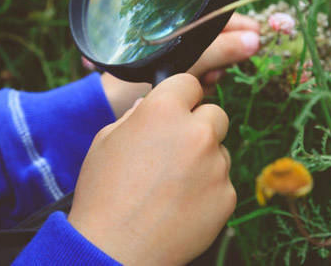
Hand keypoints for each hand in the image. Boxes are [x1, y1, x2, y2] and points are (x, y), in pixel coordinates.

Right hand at [69, 74, 235, 264]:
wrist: (113, 249)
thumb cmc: (103, 193)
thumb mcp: (106, 140)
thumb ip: (135, 116)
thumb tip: (151, 105)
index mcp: (163, 111)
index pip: (190, 83)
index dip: (181, 96)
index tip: (177, 109)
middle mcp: (196, 133)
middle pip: (216, 114)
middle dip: (199, 126)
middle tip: (176, 149)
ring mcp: (215, 166)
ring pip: (220, 150)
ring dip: (204, 160)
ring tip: (171, 185)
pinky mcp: (227, 197)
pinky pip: (222, 183)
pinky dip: (207, 190)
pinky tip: (180, 204)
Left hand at [101, 13, 259, 117]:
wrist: (112, 105)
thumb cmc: (140, 76)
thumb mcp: (185, 60)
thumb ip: (219, 49)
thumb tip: (255, 40)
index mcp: (176, 21)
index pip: (218, 15)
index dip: (239, 25)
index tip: (257, 36)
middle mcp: (179, 35)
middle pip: (219, 38)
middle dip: (224, 54)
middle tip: (219, 68)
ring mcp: (179, 53)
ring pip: (214, 58)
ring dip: (215, 70)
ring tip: (205, 81)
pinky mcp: (178, 72)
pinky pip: (204, 73)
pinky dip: (206, 81)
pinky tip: (200, 89)